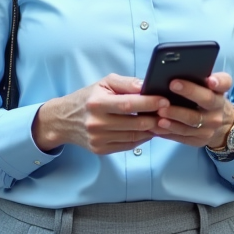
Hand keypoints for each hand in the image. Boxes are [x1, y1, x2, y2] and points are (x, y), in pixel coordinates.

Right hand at [32, 74, 165, 154]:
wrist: (64, 120)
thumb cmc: (88, 98)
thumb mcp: (104, 83)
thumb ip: (126, 83)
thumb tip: (147, 86)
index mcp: (97, 103)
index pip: (128, 104)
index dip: (149, 103)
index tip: (165, 101)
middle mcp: (96, 123)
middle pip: (134, 123)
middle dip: (155, 118)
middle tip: (170, 113)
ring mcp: (98, 139)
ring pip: (134, 136)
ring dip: (151, 129)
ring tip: (163, 121)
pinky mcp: (101, 150)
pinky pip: (128, 145)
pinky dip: (142, 138)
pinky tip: (149, 130)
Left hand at [150, 72, 233, 148]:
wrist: (223, 125)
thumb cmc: (211, 99)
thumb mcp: (214, 88)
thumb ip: (207, 77)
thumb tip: (188, 68)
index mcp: (219, 95)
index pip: (222, 86)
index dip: (217, 83)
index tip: (210, 80)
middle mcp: (216, 113)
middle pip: (201, 108)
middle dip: (183, 103)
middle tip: (166, 96)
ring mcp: (208, 130)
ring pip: (189, 125)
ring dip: (173, 120)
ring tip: (158, 114)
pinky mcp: (199, 141)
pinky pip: (182, 137)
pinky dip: (168, 132)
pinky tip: (156, 126)